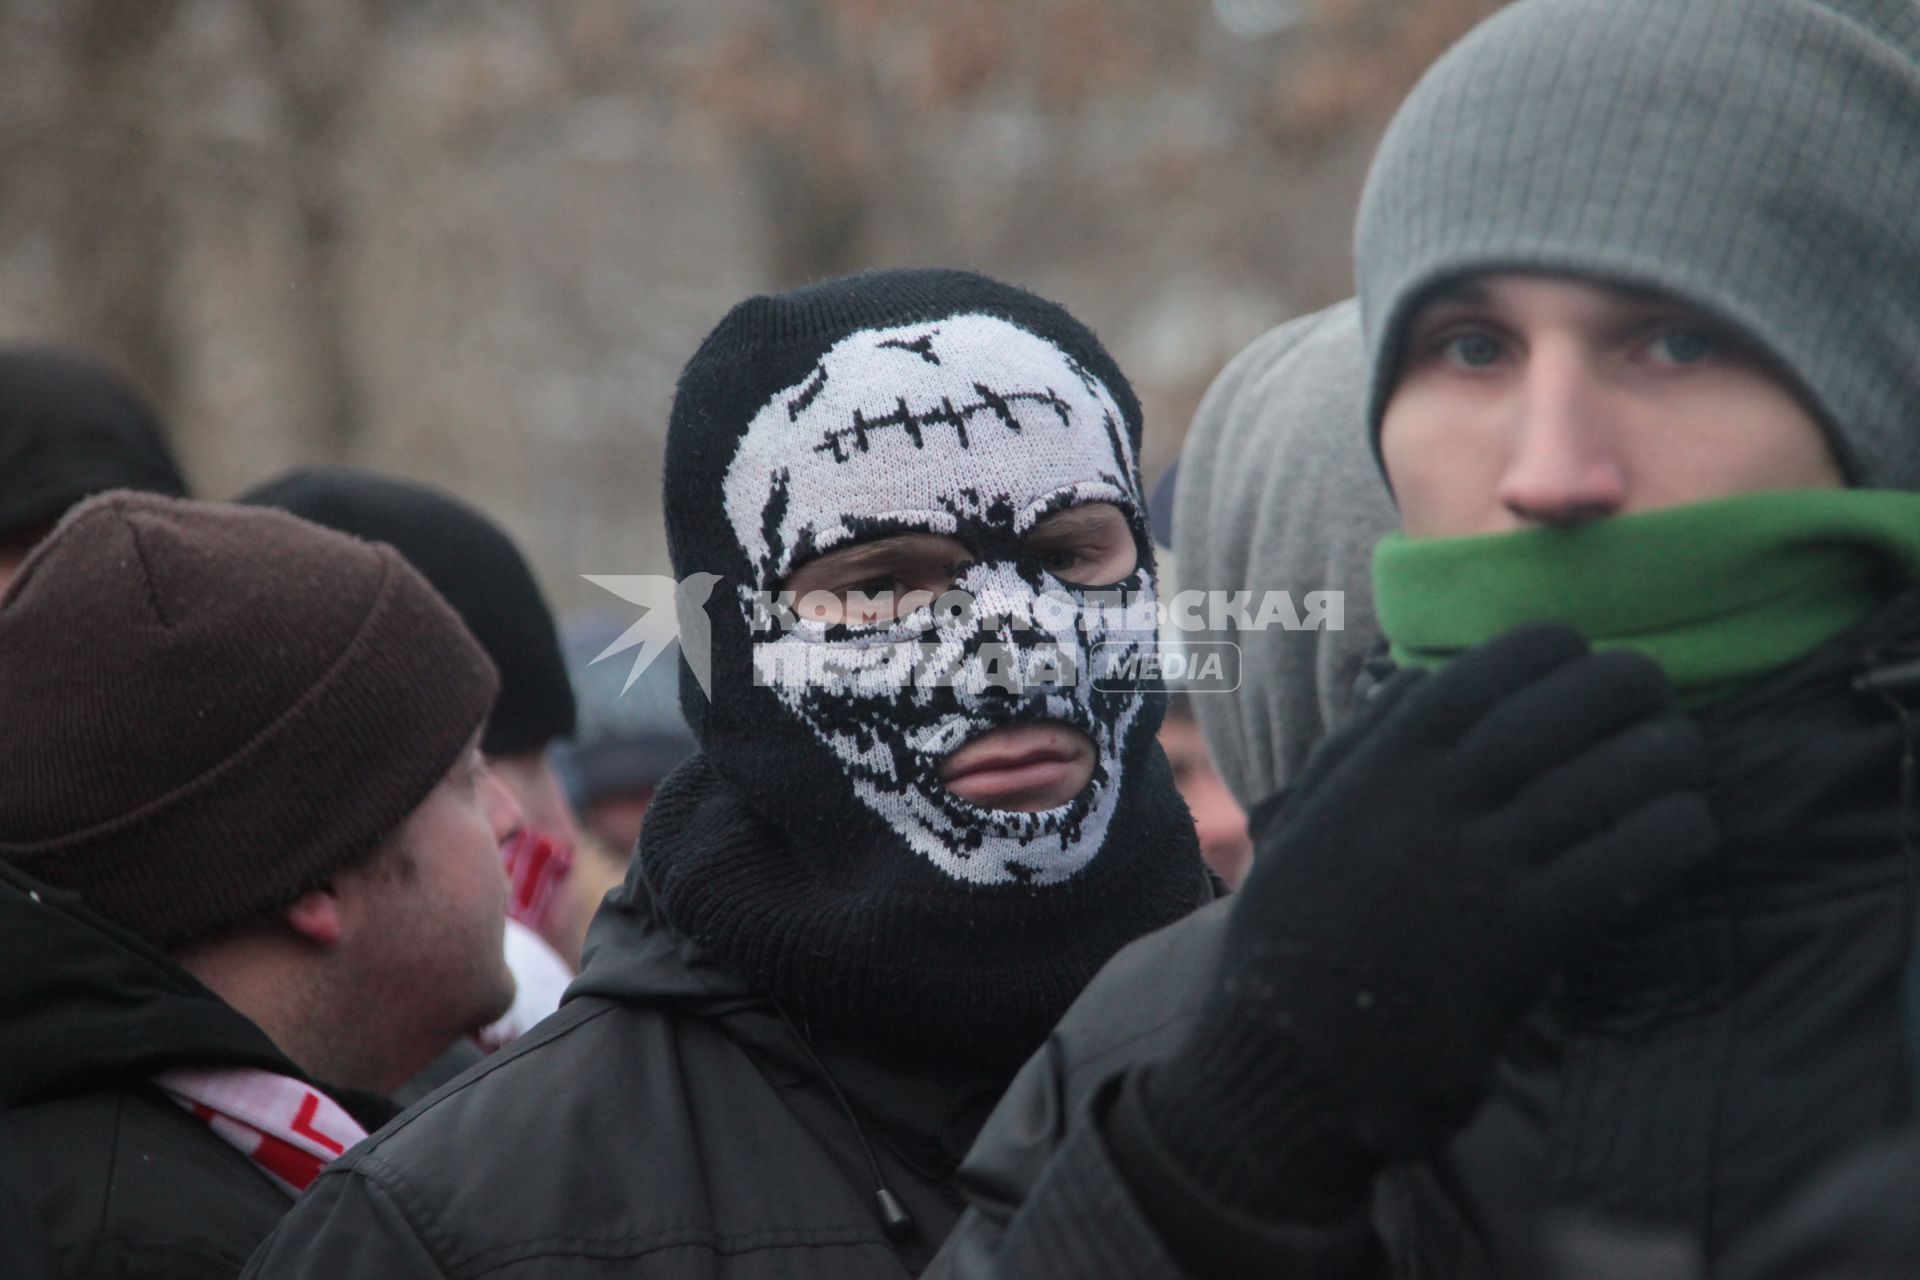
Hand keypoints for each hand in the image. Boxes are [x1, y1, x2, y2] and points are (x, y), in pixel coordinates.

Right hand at [1141, 624, 1716, 1215]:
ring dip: (1668, 756)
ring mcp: (1478, 865)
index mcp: (1381, 762)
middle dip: (1630, 686)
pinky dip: (1673, 833)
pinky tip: (1684, 833)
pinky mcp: (1521, 935)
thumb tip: (1417, 680)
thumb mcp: (1300, 822)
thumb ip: (1353, 749)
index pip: (1492, 666)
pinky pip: (1624, 861)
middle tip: (1657, 696)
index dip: (1556, 649)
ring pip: (1610, 776)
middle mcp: (1433, 798)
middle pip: (1566, 705)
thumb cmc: (1294, 936)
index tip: (1582, 660)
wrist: (1288, 1054)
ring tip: (1684, 762)